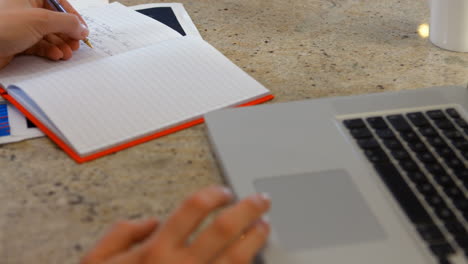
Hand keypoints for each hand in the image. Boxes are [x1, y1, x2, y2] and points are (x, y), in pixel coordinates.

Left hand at [0, 0, 88, 68]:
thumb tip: (82, 28)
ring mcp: (20, 26)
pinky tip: (55, 56)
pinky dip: (49, 51)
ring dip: (60, 45)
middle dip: (67, 34)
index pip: (58, 2)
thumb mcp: (40, 20)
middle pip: (54, 20)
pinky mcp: (17, 42)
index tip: (82, 29)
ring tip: (67, 53)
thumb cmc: (1, 26)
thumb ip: (66, 23)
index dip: (72, 16)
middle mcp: (24, 9)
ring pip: (48, 35)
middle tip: (76, 44)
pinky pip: (39, 45)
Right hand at [81, 186, 270, 263]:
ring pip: (237, 258)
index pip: (194, 208)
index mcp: (155, 250)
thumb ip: (121, 233)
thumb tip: (151, 222)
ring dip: (255, 239)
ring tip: (264, 226)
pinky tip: (253, 259)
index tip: (223, 192)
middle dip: (248, 209)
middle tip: (261, 200)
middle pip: (224, 229)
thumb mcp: (95, 261)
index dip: (214, 195)